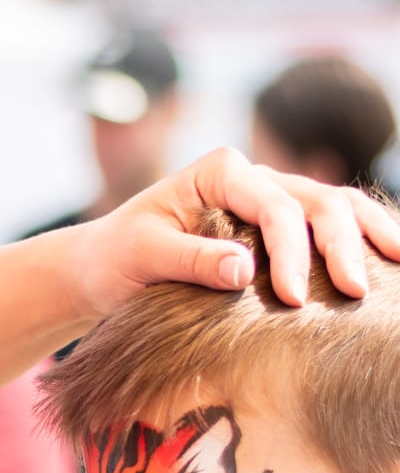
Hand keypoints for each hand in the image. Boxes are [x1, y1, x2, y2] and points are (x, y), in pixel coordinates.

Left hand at [77, 147, 399, 314]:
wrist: (103, 264)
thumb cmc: (117, 257)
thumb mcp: (143, 256)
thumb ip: (191, 259)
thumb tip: (245, 271)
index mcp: (220, 173)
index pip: (273, 206)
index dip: (291, 252)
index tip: (293, 299)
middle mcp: (251, 178)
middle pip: (316, 202)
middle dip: (342, 246)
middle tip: (356, 293)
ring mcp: (268, 198)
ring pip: (334, 206)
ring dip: (367, 236)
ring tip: (399, 266)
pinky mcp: (276, 227)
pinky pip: (327, 225)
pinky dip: (359, 240)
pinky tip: (388, 262)